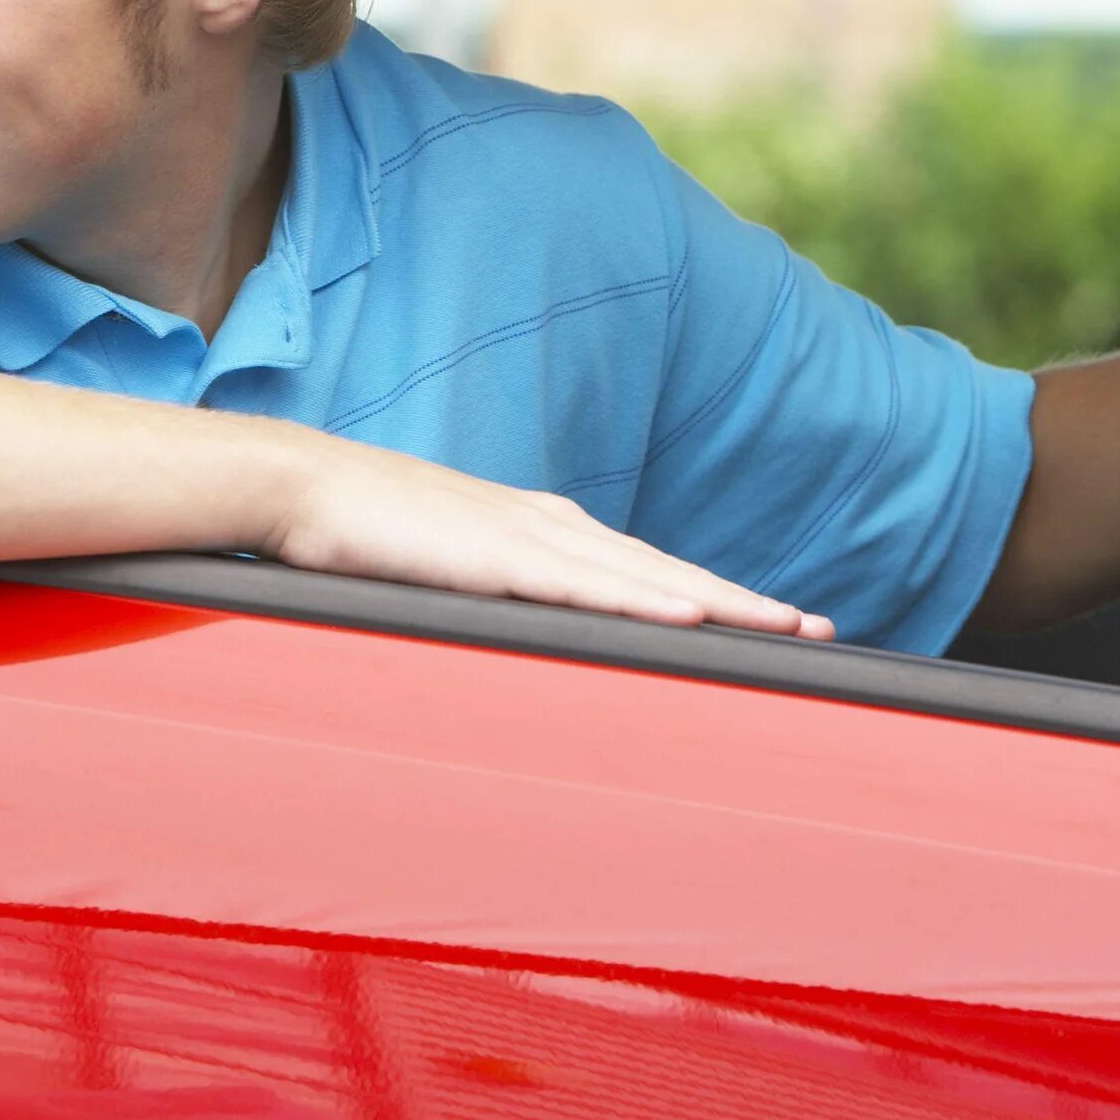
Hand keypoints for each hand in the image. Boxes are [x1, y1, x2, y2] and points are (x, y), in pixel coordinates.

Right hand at [263, 433, 834, 639]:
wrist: (301, 487)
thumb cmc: (362, 534)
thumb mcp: (447, 572)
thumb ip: (491, 596)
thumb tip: (522, 632)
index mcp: (542, 531)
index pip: (646, 570)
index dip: (712, 597)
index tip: (771, 622)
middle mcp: (553, 527)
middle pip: (668, 573)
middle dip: (745, 603)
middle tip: (818, 630)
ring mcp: (529, 538)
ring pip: (648, 577)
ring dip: (721, 604)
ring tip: (785, 629)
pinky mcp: (497, 556)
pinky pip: (587, 586)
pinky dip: (647, 601)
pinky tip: (693, 618)